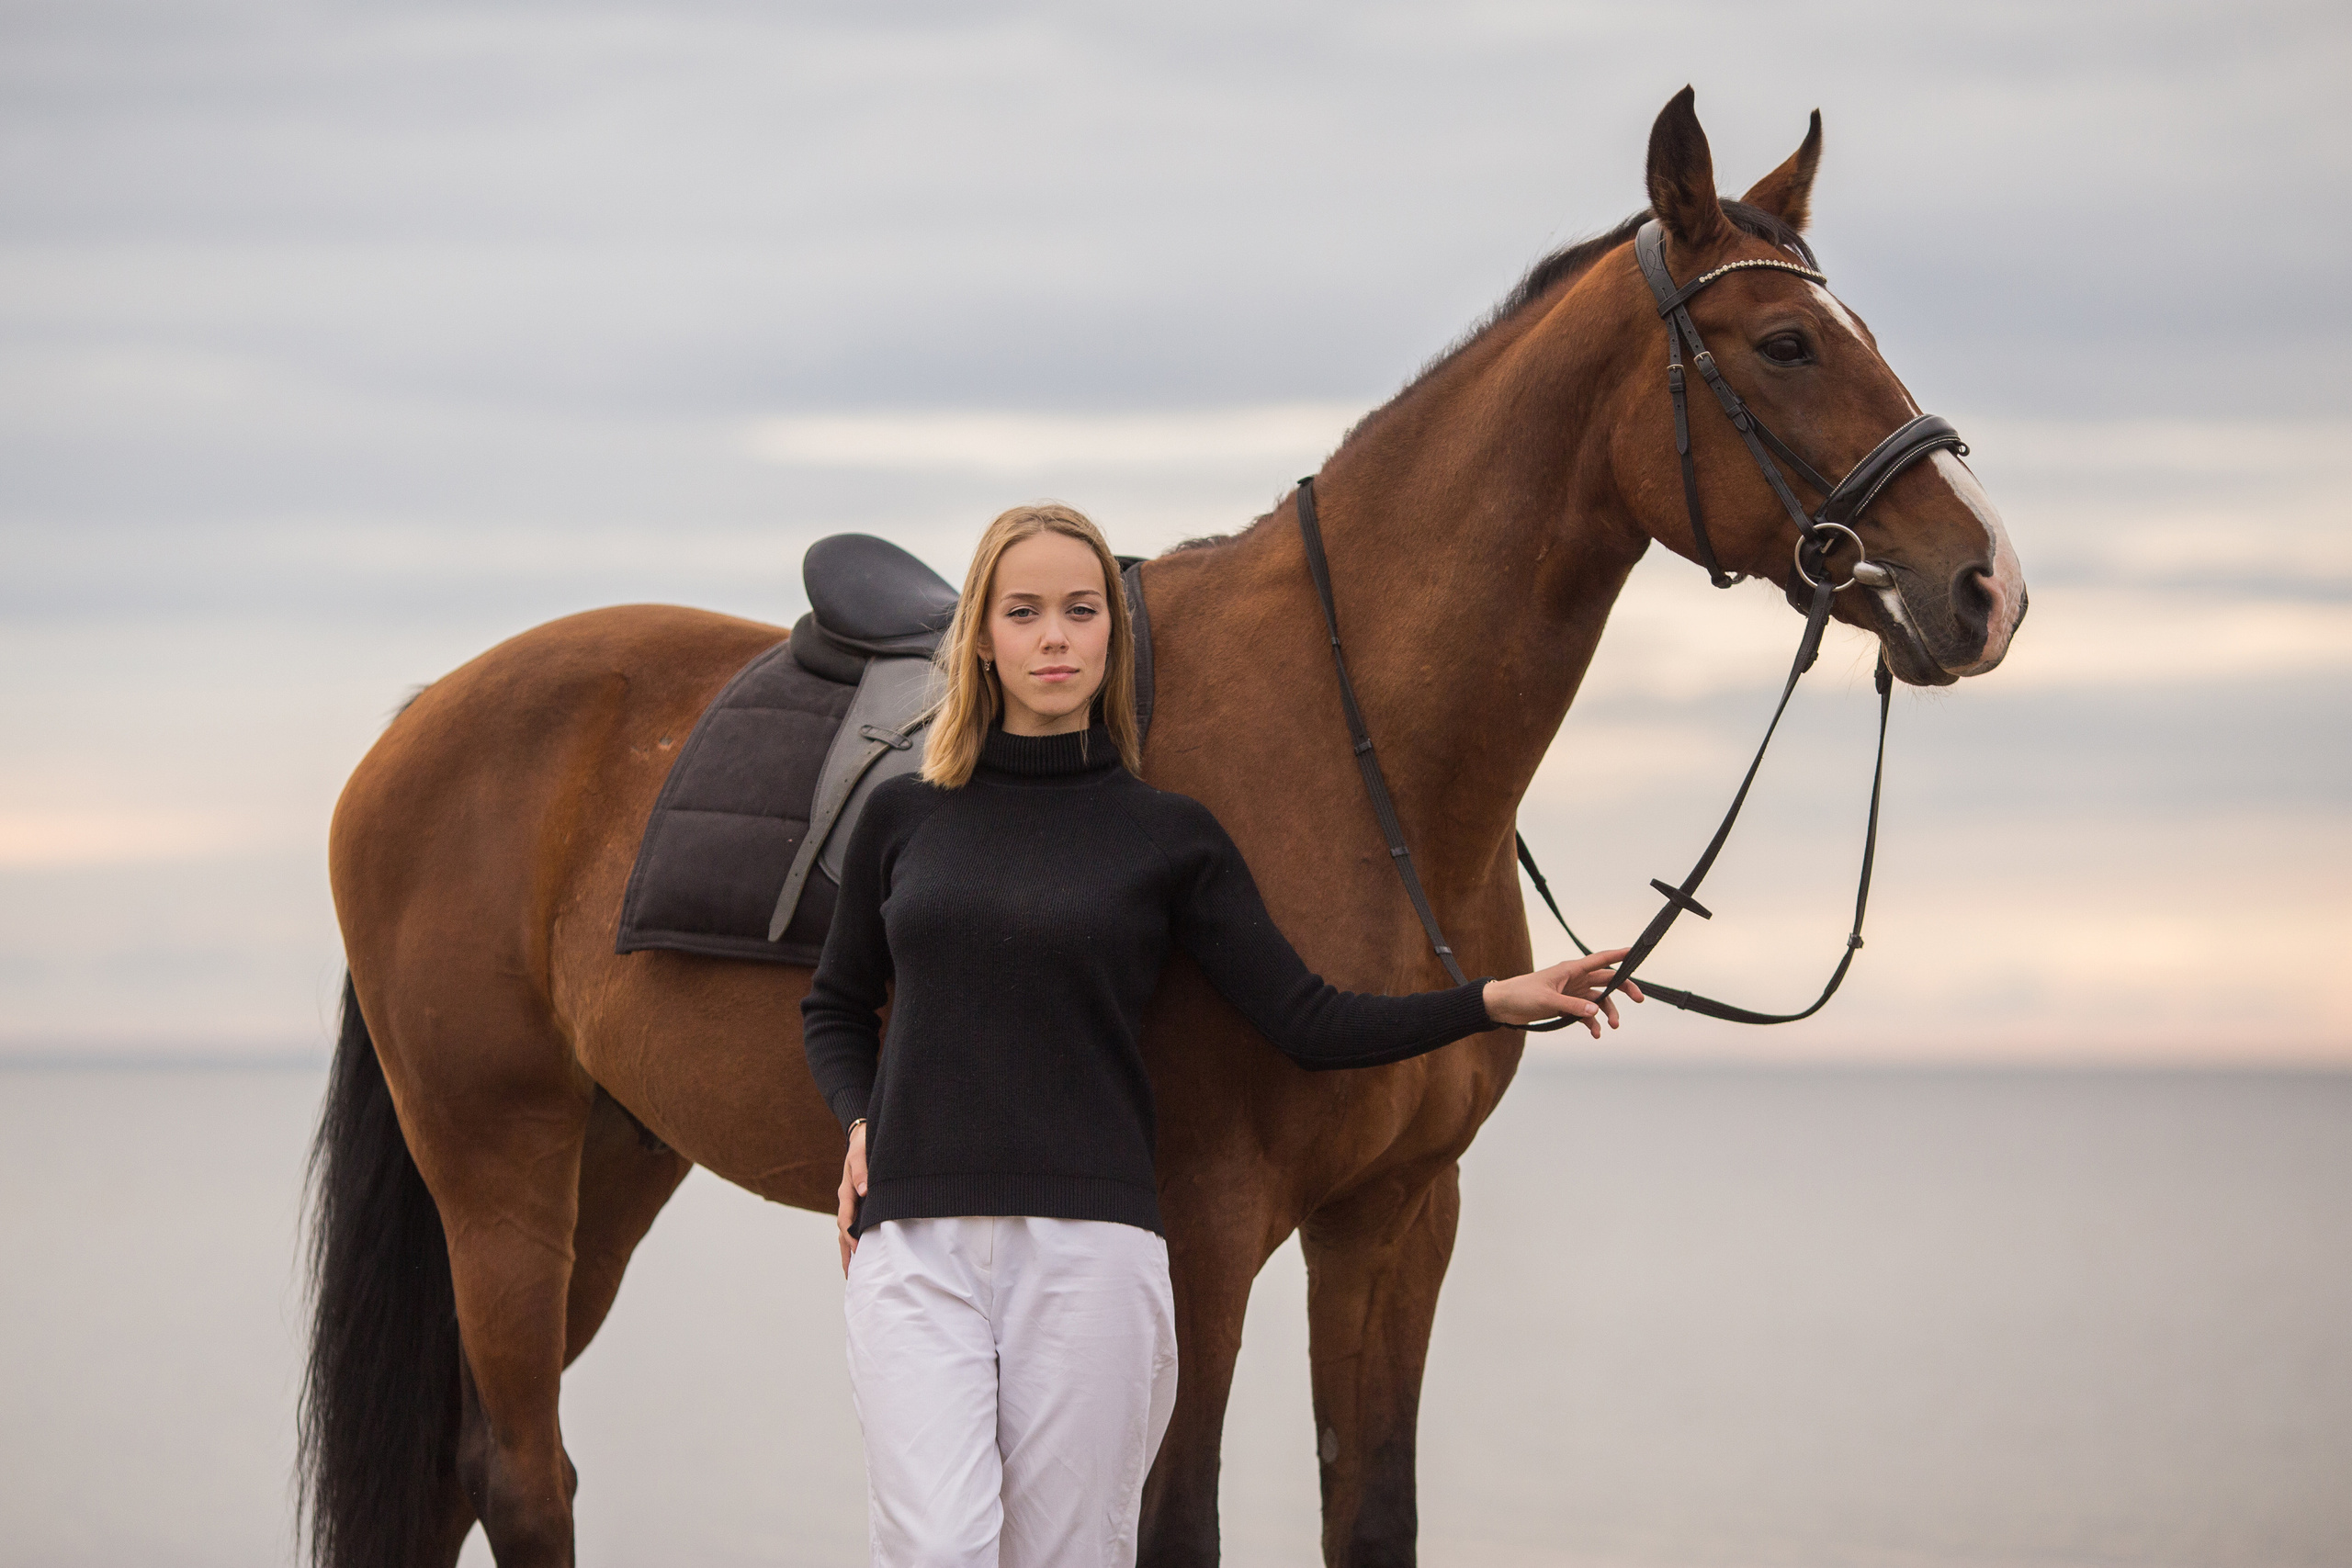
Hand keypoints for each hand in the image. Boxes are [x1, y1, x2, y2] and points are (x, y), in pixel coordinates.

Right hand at [836, 1121, 867, 1274]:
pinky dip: (856, 1241)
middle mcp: (848, 1200)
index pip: (846, 1219)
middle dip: (847, 1254)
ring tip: (853, 1275)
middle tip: (851, 1277)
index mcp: (847, 1192)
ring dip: (849, 1252)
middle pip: (843, 1233)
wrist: (861, 1135)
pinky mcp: (859, 1204)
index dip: (851, 1235)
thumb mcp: (861, 1153)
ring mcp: (852, 1204)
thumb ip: (862, 1170)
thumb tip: (863, 1191)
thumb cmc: (863, 1144)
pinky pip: (855, 1226)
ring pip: (847, 1232)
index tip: (858, 1250)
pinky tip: (863, 1253)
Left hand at [1482, 949, 1644, 1038]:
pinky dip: (1592, 1023)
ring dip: (1608, 1012)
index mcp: (1570, 970)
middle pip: (1606, 980)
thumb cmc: (1521, 994)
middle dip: (1624, 989)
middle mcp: (1575, 979)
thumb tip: (1596, 1011)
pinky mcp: (1566, 1006)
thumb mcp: (1547, 1000)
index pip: (1599, 959)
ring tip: (1613, 1026)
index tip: (1634, 951)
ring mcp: (1571, 993)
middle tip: (1639, 999)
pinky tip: (1595, 1034)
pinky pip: (1586, 1014)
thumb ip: (1572, 1006)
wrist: (1502, 1005)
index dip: (1618, 955)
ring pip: (1598, 1000)